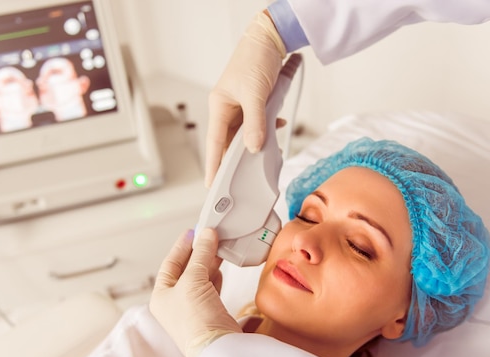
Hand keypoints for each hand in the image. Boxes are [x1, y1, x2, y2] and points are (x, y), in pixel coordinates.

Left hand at [149, 228, 241, 356]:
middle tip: (210, 236)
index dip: (182, 246)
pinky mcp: (208, 313)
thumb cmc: (196, 321)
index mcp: (160, 295)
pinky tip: (220, 269)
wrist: (216, 348)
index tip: (193, 231)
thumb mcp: (193, 281)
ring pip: (199, 278)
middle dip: (198, 252)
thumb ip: (201, 255)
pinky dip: (215, 276)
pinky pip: (210, 288)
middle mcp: (173, 302)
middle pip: (186, 269)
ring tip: (218, 247)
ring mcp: (191, 308)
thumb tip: (207, 235)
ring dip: (208, 262)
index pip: (170, 263)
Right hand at [205, 11, 285, 186]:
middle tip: (244, 176)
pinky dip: (267, 128)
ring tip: (265, 151)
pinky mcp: (254, 103)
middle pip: (230, 141)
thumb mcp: (255, 94)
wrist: (271, 38)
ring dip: (257, 140)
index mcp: (219, 107)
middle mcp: (227, 109)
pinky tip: (277, 125)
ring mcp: (240, 106)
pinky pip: (258, 123)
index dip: (213, 165)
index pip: (214, 143)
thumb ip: (254, 122)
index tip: (211, 184)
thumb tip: (253, 147)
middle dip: (239, 156)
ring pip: (246, 133)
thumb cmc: (255, 58)